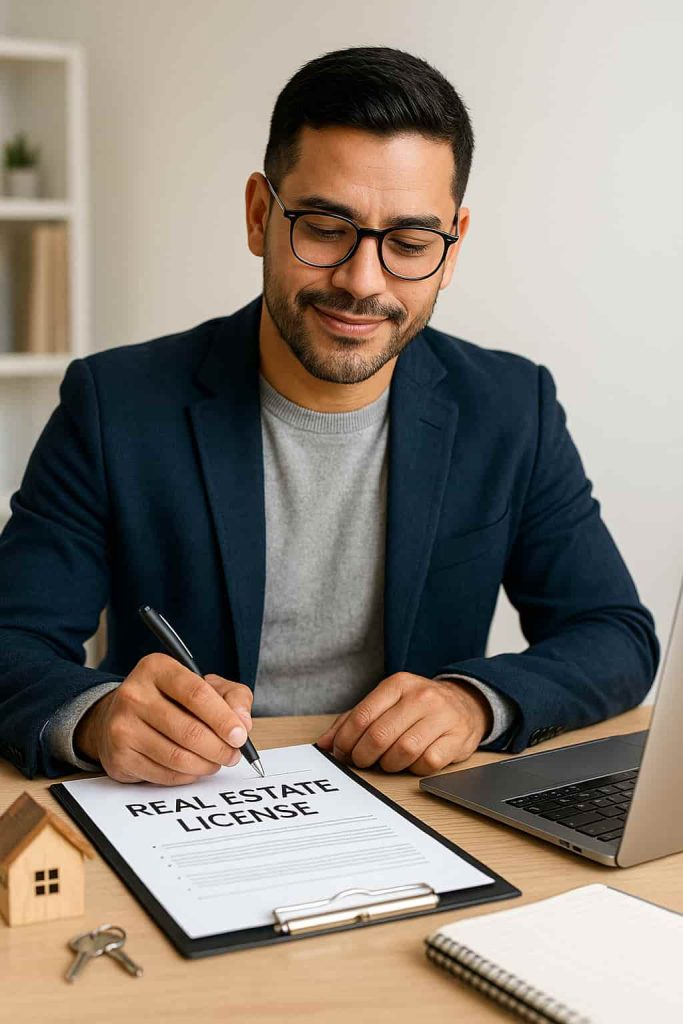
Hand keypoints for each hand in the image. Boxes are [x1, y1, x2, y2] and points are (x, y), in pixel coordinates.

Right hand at [74, 653, 253, 784]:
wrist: (120, 717)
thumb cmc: (170, 700)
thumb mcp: (204, 685)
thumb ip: (232, 696)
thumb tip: (243, 723)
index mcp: (157, 668)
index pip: (196, 694)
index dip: (223, 718)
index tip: (240, 735)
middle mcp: (134, 695)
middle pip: (189, 730)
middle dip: (219, 748)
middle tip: (233, 754)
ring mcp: (122, 727)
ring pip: (177, 757)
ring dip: (206, 765)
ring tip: (216, 761)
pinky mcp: (119, 757)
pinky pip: (164, 774)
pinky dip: (187, 775)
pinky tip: (194, 767)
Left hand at [316, 672, 491, 775]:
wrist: (466, 703)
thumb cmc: (418, 707)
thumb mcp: (386, 702)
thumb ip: (353, 720)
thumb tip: (325, 743)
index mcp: (397, 684)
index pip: (362, 716)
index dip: (346, 740)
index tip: (341, 752)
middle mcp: (420, 697)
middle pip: (380, 735)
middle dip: (364, 756)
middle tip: (362, 762)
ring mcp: (442, 716)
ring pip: (404, 751)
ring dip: (389, 764)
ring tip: (387, 762)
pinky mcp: (457, 738)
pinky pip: (428, 763)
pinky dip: (414, 769)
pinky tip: (412, 762)